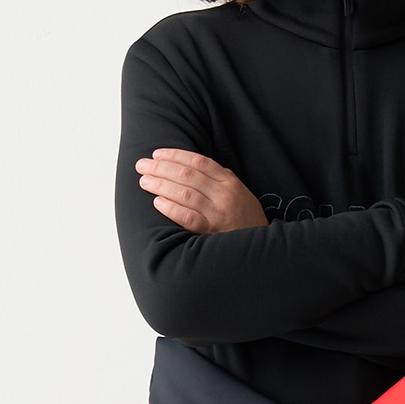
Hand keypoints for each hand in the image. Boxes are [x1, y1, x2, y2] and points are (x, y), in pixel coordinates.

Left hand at [137, 149, 266, 232]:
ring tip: (144, 181)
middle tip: (142, 165)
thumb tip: (199, 166)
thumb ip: (223, 179)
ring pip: (185, 194)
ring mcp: (218, 214)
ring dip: (161, 185)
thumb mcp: (242, 194)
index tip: (157, 154)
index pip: (199, 162)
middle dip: (161, 168)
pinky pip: (188, 218)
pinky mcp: (212, 233)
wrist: (262, 250)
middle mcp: (224, 196)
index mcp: (230, 183)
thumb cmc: (248, 220)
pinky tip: (158, 203)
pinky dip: (172, 209)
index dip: (176, 155)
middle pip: (188, 175)